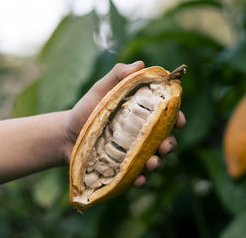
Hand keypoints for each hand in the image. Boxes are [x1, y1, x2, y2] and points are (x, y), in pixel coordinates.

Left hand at [62, 61, 185, 187]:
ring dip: (159, 163)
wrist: (66, 135)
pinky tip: (139, 179)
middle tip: (165, 146)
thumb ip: (118, 76)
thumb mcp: (100, 90)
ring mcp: (136, 155)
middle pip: (166, 140)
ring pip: (156, 161)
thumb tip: (141, 65)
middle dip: (170, 144)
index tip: (179, 121)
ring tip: (153, 164)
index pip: (167, 116)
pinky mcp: (125, 171)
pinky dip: (142, 180)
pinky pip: (139, 177)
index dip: (177, 117)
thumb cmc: (87, 110)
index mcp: (143, 115)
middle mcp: (144, 136)